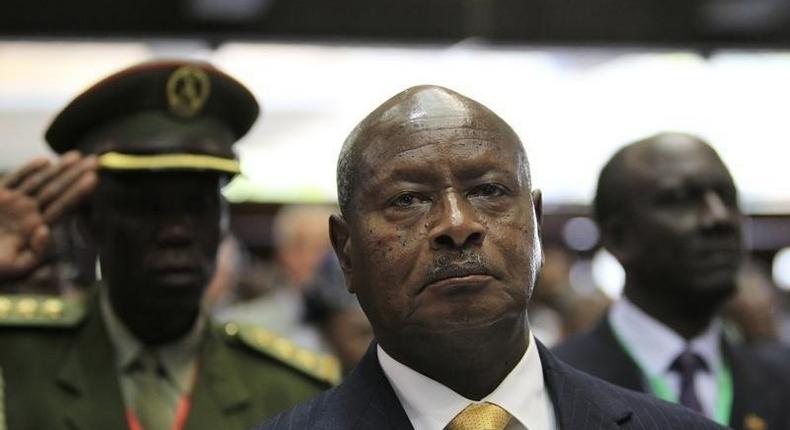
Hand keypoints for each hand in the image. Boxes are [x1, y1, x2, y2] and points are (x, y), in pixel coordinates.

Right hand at [0, 152, 97, 278]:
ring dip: (57, 168)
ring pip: (40, 181)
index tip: (95, 178)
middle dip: (75, 175)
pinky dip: (27, 170)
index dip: (78, 193)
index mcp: (38, 228)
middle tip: (96, 160)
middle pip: (57, 190)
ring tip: (76, 156)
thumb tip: (46, 229)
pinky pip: (15, 179)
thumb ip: (37, 251)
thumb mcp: (17, 266)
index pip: (63, 207)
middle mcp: (30, 213)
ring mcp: (14, 203)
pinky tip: (44, 161)